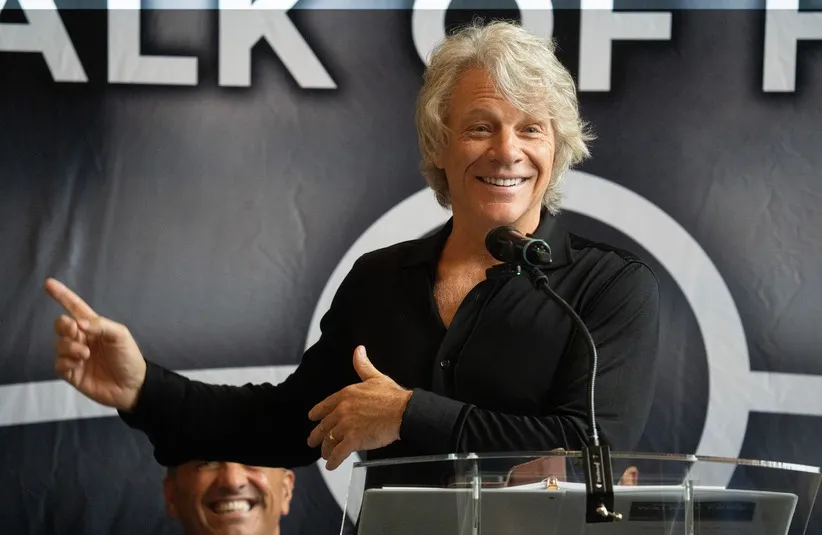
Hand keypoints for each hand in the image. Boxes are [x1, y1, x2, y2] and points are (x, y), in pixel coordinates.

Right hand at [44, 278, 146, 410]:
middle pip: (61, 325)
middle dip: (64, 326)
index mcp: (94, 327)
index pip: (74, 308)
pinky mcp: (71, 373)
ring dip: (70, 347)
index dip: (62, 296)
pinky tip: (79, 364)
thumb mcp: (121, 335)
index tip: (48, 283)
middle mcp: (82, 339)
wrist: (132, 386)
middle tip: (75, 331)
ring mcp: (75, 356)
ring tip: (85, 354)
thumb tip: (77, 322)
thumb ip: (100, 325)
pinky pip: (59, 363)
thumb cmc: (129, 357)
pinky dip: (66, 361)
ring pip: (59, 345)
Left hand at [307, 346, 411, 469]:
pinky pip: (338, 453)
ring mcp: (346, 426)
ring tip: (325, 454)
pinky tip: (332, 464)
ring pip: (329, 441)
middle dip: (317, 435)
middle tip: (312, 441)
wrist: (404, 411)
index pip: (324, 406)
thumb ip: (363, 365)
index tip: (313, 418)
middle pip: (324, 426)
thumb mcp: (375, 377)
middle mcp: (342, 410)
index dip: (316, 414)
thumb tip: (358, 350)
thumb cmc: (392, 396)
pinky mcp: (353, 440)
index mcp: (345, 395)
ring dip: (326, 449)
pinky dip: (333, 461)